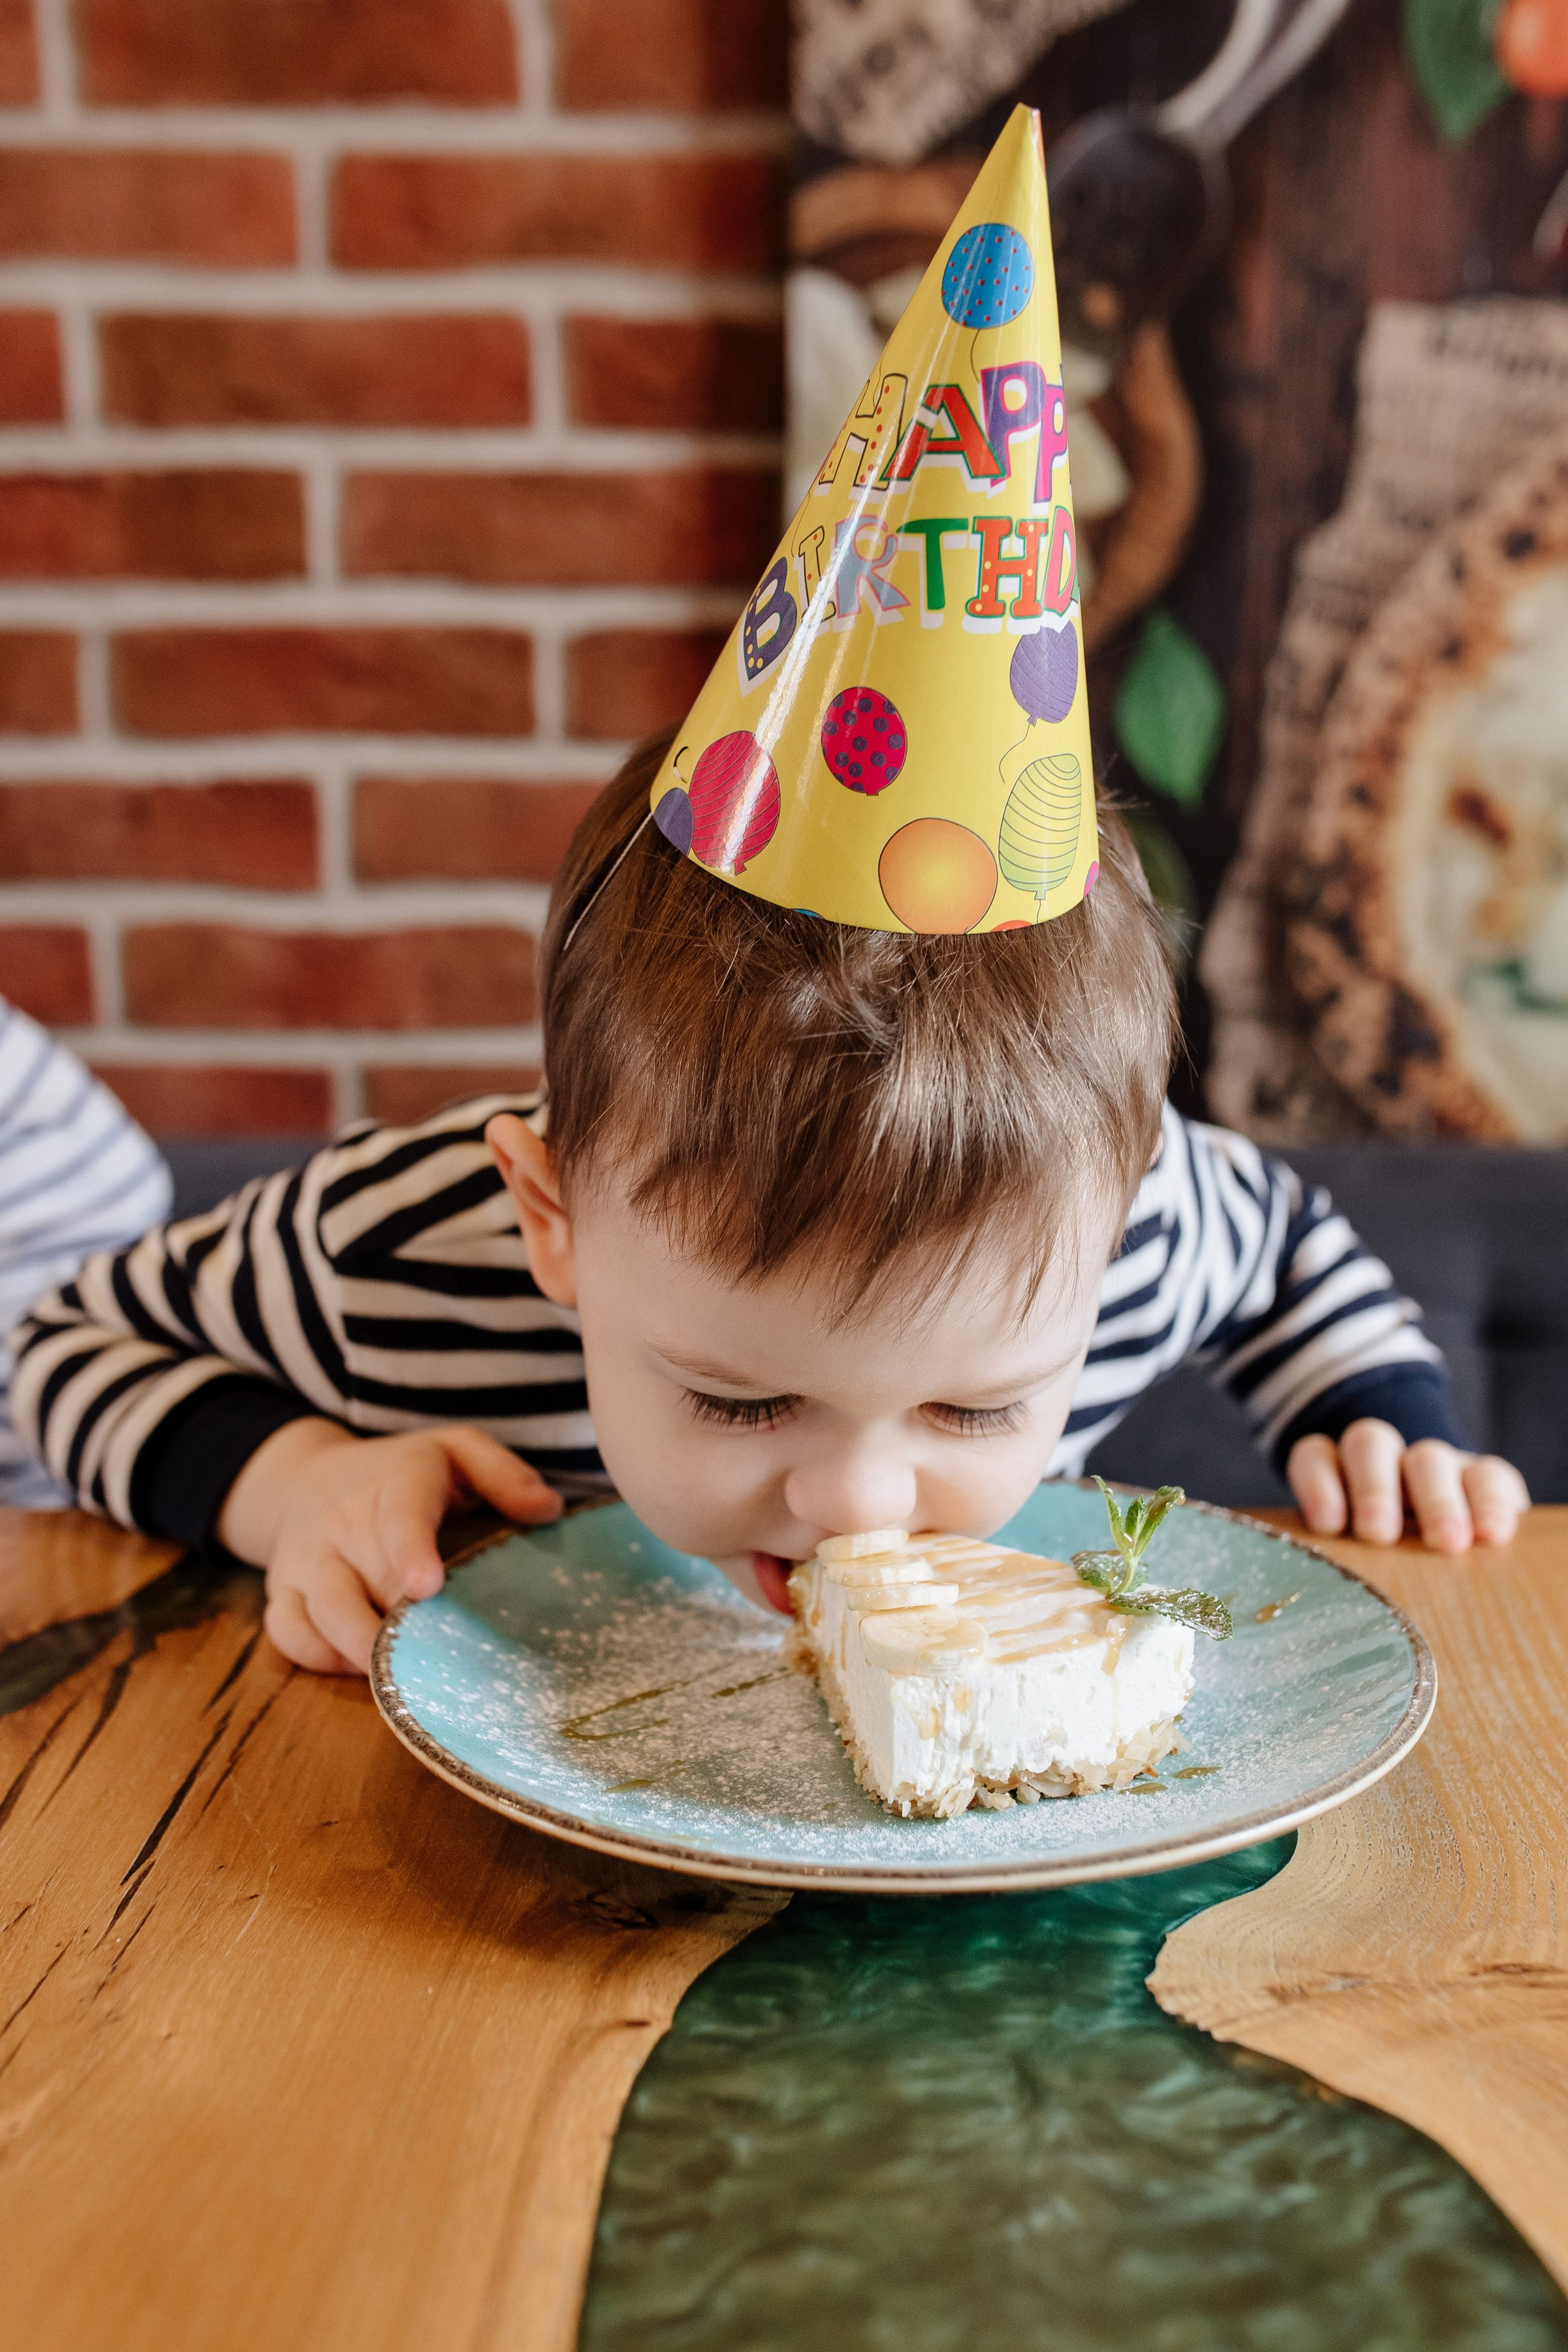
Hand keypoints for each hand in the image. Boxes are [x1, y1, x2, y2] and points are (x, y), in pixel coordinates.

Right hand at [218, 1418, 562, 1674]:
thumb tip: (548, 1511)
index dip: (410, 1551)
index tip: (427, 1586)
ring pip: (322, 1613)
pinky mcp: (282, 1593)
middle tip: (440, 1657)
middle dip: (400, 1624)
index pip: (398, 1516)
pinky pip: (290, 1634)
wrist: (304, 1478)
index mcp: (394, 1483)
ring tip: (404, 1678)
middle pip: (365, 1581)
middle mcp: (341, 1522)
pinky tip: (360, 1668)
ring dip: (360, 1650)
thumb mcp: (455, 1451)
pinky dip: (321, 1658)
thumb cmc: (399, 1473)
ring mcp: (307, 1561)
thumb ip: (503, 1474)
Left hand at [1286, 1420, 1528, 1553]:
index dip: (1317, 1483)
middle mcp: (1384, 1461)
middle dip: (1373, 1490)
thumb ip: (1338, 1569)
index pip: (1316, 1457)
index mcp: (1338, 1475)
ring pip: (1429, 1458)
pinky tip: (1491, 1535)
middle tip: (1378, 1534)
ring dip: (1436, 1500)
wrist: (1449, 1560)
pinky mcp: (1486, 1478)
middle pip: (1369, 1446)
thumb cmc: (1383, 1573)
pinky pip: (1489, 1475)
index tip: (1327, 1525)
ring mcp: (1436, 1465)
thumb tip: (1322, 1604)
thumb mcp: (1354, 1568)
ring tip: (1447, 1543)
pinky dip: (1490, 1502)